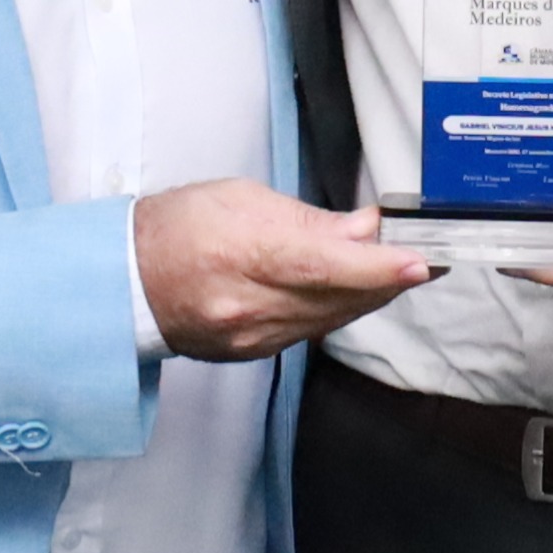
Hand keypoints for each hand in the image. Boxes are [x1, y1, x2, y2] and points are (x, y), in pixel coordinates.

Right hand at [132, 181, 429, 362]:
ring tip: (392, 268)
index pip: (325, 265)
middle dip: (388, 278)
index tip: (419, 262)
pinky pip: (311, 332)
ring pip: (332, 319)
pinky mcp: (253, 354)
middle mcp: (249, 304)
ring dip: (367, 294)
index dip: (378, 267)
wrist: (125, 280)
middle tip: (427, 255)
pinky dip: (336, 309)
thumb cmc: (177, 227)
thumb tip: (363, 229)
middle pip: (339, 297)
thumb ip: (309, 220)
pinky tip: (347, 289)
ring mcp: (251, 336)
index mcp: (243, 252)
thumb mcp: (242, 199)